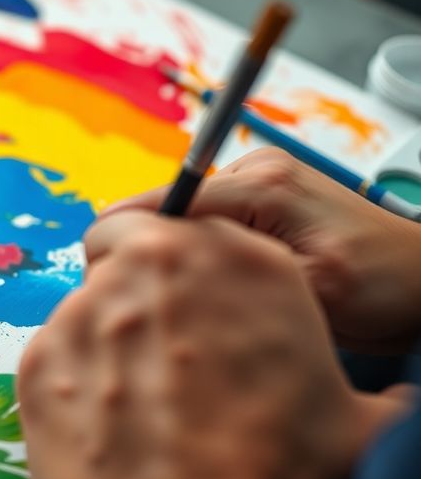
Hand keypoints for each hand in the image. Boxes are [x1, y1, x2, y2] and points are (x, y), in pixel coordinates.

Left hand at [18, 212, 407, 478]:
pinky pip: (55, 348)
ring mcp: (90, 307)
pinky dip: (74, 374)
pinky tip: (107, 415)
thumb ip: (354, 383)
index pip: (183, 221)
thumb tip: (400, 403)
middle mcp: (156, 265)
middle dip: (128, 274)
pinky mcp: (43, 352)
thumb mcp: (346, 417)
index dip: (173, 254)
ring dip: (104, 331)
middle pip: (122, 244)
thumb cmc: (272, 468)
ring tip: (136, 393)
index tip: (174, 284)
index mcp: (238, 259)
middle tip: (150, 333)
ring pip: (87, 299)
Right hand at [103, 148, 420, 353]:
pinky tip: (206, 291)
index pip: (161, 201)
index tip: (96, 278)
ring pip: (178, 225)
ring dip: (171, 261)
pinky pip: (201, 230)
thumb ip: (235, 273)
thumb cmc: (383, 286)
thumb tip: (165, 272)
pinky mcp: (256, 202)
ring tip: (181, 303)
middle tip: (146, 305)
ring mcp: (254, 184)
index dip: (119, 238)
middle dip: (148, 255)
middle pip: (163, 211)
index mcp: (260, 186)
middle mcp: (252, 172)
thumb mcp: (307, 288)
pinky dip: (193, 260)